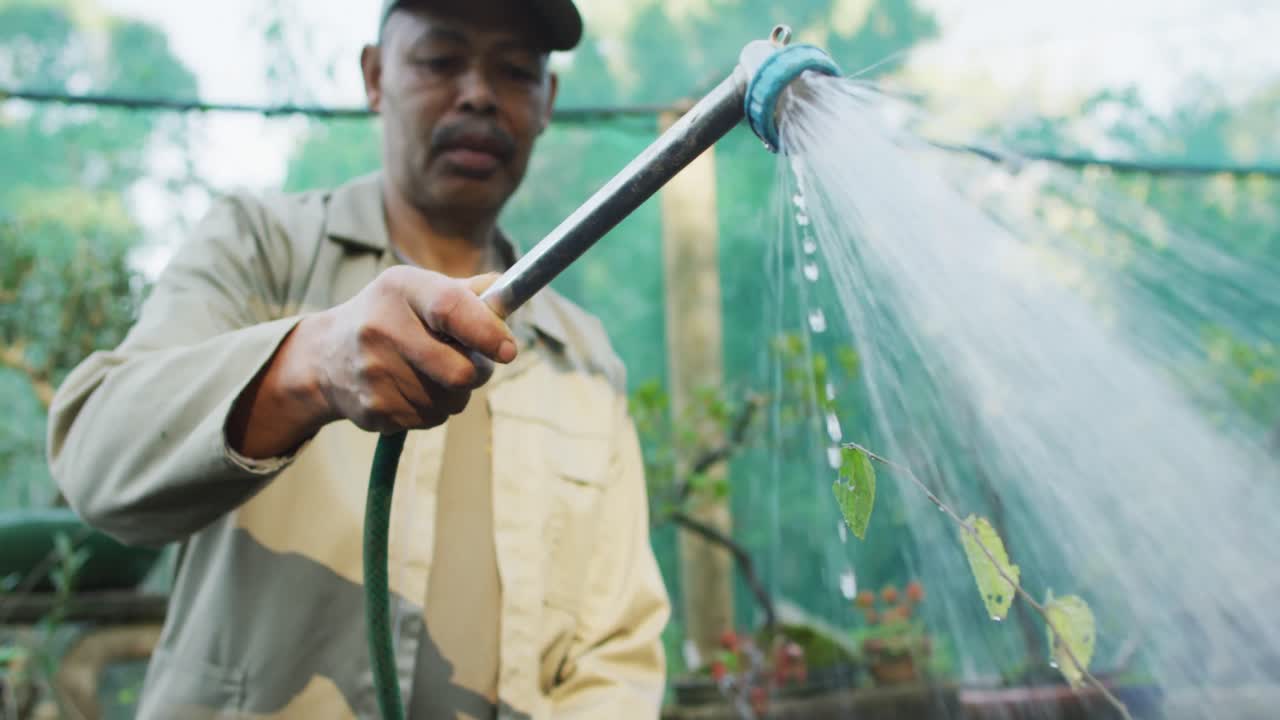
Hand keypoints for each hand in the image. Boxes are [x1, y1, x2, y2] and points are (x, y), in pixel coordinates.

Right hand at [227, 267, 516, 457]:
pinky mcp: (372, 409)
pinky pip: (429, 419)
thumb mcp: (420, 289)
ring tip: (434, 374)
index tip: (508, 351)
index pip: (451, 308)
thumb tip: (509, 295)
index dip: (487, 332)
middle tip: (472, 363)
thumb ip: (469, 292)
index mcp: (400, 289)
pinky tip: (412, 389)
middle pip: (459, 372)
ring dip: (455, 392)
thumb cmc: (391, 316)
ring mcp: (373, 373)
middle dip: (478, 372)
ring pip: (449, 401)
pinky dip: (433, 409)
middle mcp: (381, 328)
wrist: (326, 357)